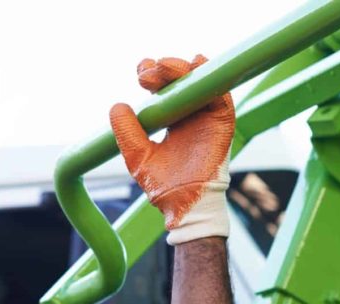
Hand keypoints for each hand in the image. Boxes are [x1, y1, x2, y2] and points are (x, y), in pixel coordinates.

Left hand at [109, 55, 234, 238]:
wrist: (184, 204)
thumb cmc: (162, 185)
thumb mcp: (138, 156)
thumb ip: (127, 133)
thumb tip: (117, 106)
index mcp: (172, 120)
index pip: (163, 90)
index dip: (153, 76)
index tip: (141, 72)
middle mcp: (191, 115)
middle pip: (180, 82)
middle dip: (164, 70)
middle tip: (148, 71)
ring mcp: (207, 117)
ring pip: (199, 82)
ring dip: (183, 69)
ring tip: (165, 66)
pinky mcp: (222, 122)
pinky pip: (221, 94)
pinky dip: (212, 78)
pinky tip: (198, 62)